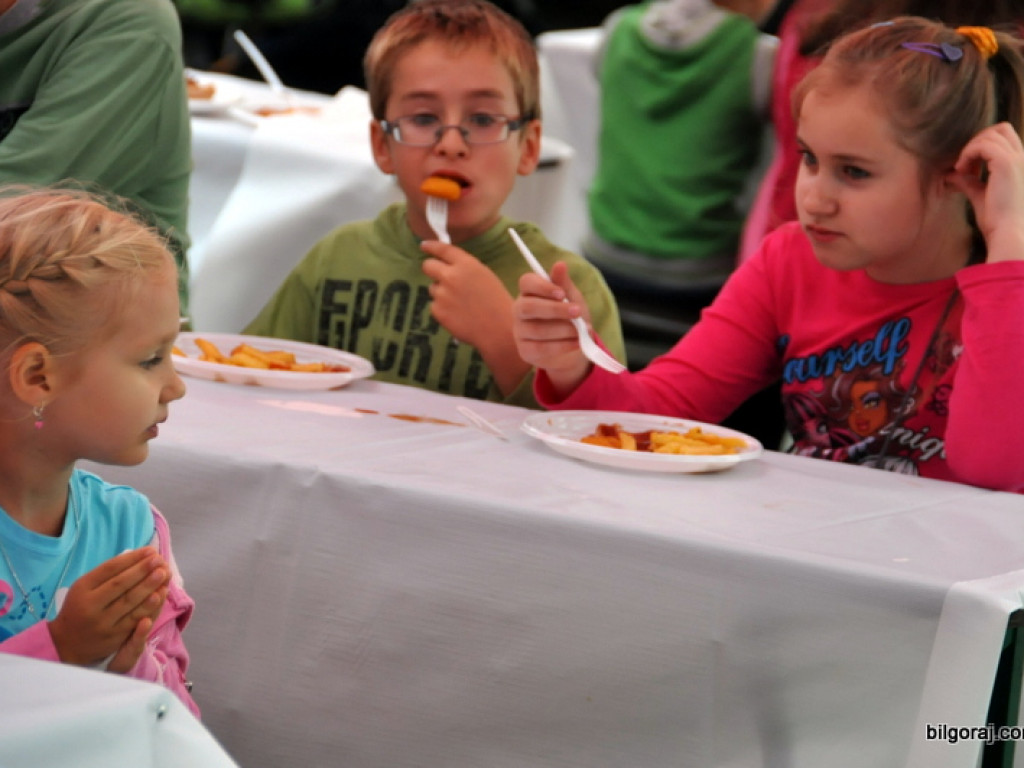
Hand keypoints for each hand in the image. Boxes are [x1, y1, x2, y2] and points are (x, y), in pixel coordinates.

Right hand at [48, 547, 169, 667]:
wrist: (67, 643)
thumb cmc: (81, 607)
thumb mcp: (85, 587)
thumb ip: (108, 573)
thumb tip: (139, 556)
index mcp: (82, 587)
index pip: (109, 568)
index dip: (132, 559)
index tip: (150, 551)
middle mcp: (91, 604)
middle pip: (120, 584)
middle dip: (142, 570)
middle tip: (159, 559)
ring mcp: (102, 622)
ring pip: (129, 601)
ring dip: (149, 586)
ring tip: (163, 573)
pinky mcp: (114, 636)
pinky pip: (134, 618)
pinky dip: (148, 606)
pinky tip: (159, 595)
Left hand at [420, 240, 514, 348]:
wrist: (498, 328)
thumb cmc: (496, 302)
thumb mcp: (484, 275)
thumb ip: (465, 268)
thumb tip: (448, 265)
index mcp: (466, 264)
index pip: (442, 249)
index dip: (431, 246)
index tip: (424, 245)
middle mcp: (451, 276)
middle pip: (428, 266)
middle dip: (432, 269)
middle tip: (440, 277)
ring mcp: (442, 294)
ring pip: (433, 288)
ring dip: (442, 293)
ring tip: (461, 303)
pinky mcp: (438, 311)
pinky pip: (434, 305)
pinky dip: (443, 309)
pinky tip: (458, 314)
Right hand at [512, 261, 593, 396]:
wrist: (573, 347)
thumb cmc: (570, 317)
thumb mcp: (571, 298)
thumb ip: (564, 284)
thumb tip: (560, 264)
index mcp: (529, 292)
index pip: (526, 282)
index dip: (542, 286)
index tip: (561, 293)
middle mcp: (520, 310)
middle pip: (528, 307)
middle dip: (555, 309)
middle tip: (577, 312)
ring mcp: (520, 332)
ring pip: (536, 329)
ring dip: (563, 329)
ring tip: (581, 331)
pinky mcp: (525, 351)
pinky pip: (540, 348)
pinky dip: (562, 346)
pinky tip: (576, 343)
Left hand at [951, 122, 1023, 262]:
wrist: (1007, 232)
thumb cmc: (997, 220)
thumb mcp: (980, 196)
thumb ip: (969, 182)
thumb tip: (950, 175)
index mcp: (1020, 164)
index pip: (1004, 138)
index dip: (982, 146)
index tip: (967, 169)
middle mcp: (1022, 158)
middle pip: (1000, 128)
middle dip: (977, 141)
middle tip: (963, 165)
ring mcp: (1017, 159)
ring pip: (990, 135)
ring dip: (970, 149)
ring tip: (960, 170)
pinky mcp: (1007, 163)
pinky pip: (983, 144)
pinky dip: (968, 153)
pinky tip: (960, 170)